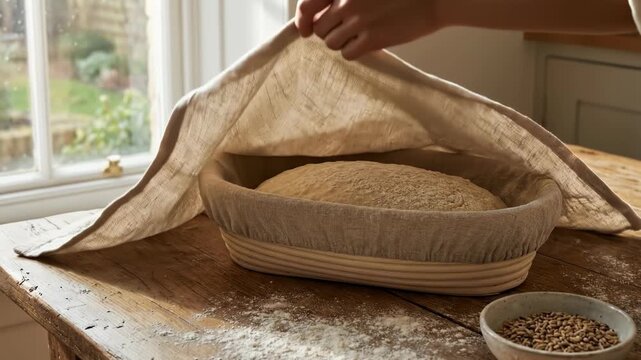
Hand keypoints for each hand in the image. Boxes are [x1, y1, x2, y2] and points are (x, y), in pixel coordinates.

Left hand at [295, 0, 445, 59]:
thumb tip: (325, 13)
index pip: (308, 5)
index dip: (303, 20)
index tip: (305, 30)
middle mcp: (347, 1)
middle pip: (320, 29)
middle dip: (329, 32)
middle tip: (345, 30)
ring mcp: (359, 21)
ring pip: (332, 43)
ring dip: (342, 43)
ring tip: (358, 36)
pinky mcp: (373, 39)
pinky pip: (348, 54)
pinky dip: (353, 52)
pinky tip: (366, 44)